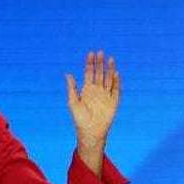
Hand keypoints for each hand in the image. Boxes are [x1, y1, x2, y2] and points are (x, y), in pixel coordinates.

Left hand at [65, 50, 119, 175]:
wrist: (90, 132)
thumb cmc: (79, 119)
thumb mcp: (72, 102)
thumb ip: (72, 88)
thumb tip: (67, 74)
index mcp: (87, 89)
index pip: (89, 73)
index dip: (89, 63)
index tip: (90, 54)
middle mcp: (97, 91)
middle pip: (99, 73)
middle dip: (100, 63)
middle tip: (100, 52)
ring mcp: (105, 95)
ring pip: (108, 79)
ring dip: (109, 69)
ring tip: (110, 59)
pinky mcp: (113, 102)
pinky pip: (116, 90)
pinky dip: (116, 82)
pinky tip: (116, 74)